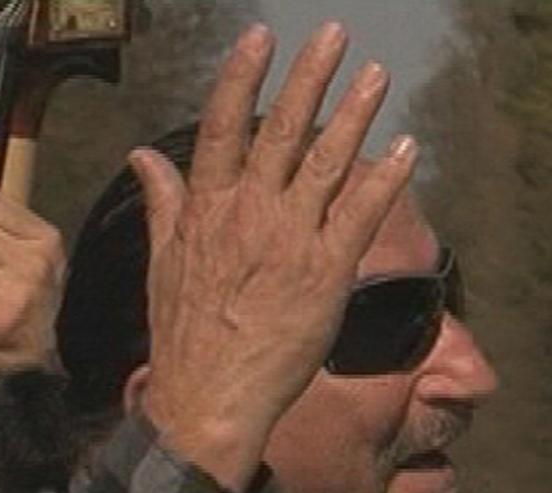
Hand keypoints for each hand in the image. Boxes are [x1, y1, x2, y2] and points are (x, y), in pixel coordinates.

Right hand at [126, 21, 416, 492]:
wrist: (210, 398)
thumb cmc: (185, 338)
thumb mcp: (162, 262)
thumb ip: (163, 203)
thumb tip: (144, 158)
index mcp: (207, 209)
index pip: (225, 126)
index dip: (244, 77)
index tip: (260, 38)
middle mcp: (250, 215)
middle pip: (284, 130)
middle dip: (310, 77)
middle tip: (334, 34)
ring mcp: (292, 241)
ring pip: (329, 162)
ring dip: (356, 114)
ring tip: (376, 75)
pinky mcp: (328, 274)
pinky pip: (363, 215)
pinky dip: (387, 178)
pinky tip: (408, 147)